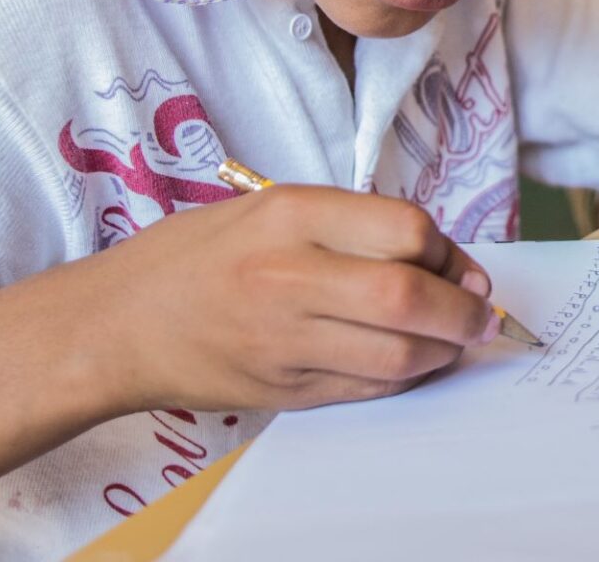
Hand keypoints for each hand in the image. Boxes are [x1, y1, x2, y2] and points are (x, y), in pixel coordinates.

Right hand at [79, 186, 497, 414]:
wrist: (118, 323)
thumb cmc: (197, 255)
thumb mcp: (271, 207)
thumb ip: (352, 224)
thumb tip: (441, 255)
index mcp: (290, 215)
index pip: (404, 229)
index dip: (449, 250)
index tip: (460, 264)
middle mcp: (288, 275)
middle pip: (407, 295)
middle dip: (462, 309)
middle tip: (481, 312)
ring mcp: (283, 340)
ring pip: (396, 353)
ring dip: (443, 351)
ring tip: (453, 340)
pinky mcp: (282, 390)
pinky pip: (367, 388)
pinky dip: (405, 378)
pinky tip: (413, 362)